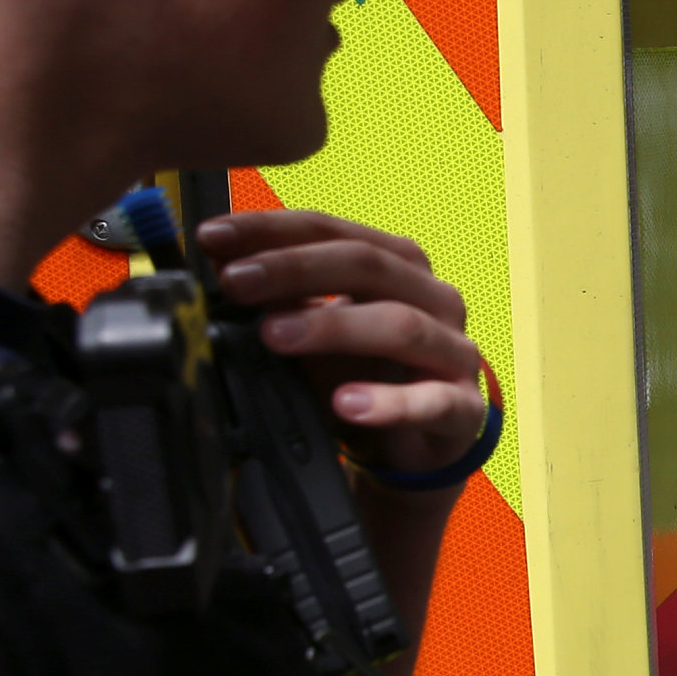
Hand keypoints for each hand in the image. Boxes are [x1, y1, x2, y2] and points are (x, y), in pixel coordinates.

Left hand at [198, 209, 489, 482]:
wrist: (415, 446)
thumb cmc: (366, 374)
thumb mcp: (315, 330)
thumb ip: (280, 297)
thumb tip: (220, 264)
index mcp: (397, 266)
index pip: (333, 230)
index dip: (272, 229)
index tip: (213, 237)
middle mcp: (433, 298)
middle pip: (369, 266)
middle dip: (295, 268)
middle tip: (235, 282)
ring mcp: (453, 351)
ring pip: (401, 325)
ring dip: (333, 327)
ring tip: (275, 336)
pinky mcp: (463, 408)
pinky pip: (431, 401)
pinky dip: (389, 403)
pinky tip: (347, 404)